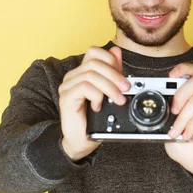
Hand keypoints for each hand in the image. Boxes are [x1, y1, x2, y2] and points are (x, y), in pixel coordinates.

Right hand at [57, 46, 129, 160]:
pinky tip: (98, 106)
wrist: (81, 141)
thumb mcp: (108, 92)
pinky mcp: (66, 97)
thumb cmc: (93, 119)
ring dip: (109, 87)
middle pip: (94, 63)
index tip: (123, 77)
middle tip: (126, 88)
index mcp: (82, 72)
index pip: (94, 52)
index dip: (111, 60)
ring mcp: (67, 86)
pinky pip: (84, 87)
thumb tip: (116, 51)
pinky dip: (97, 95)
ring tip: (117, 100)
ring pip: (91, 75)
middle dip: (115, 75)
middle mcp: (72, 77)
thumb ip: (112, 72)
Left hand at [164, 63, 192, 181]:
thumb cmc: (188, 149)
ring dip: (183, 118)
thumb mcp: (169, 132)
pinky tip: (188, 135)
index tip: (170, 76)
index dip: (184, 69)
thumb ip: (164, 120)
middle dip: (180, 94)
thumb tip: (158, 110)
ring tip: (179, 132)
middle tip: (173, 111)